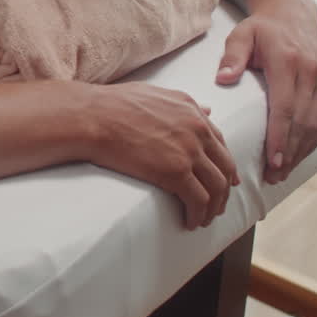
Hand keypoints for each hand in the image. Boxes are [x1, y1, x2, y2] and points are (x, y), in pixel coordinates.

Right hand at [88, 82, 239, 229]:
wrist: (92, 116)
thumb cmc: (110, 104)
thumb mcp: (155, 94)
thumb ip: (183, 104)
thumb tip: (208, 109)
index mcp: (190, 109)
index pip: (219, 142)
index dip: (223, 165)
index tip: (223, 180)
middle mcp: (196, 129)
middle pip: (224, 167)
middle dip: (223, 190)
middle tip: (216, 205)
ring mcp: (188, 151)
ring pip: (216, 187)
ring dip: (213, 207)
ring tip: (203, 219)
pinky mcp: (176, 172)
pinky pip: (198, 200)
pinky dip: (197, 215)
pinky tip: (190, 222)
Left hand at [215, 0, 316, 183]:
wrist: (294, 11)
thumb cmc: (261, 27)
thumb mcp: (241, 34)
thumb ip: (231, 56)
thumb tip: (222, 79)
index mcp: (288, 62)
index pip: (286, 106)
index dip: (280, 136)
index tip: (272, 161)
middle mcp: (312, 73)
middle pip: (303, 121)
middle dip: (290, 152)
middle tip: (273, 176)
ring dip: (302, 151)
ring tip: (283, 173)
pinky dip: (314, 140)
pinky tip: (299, 156)